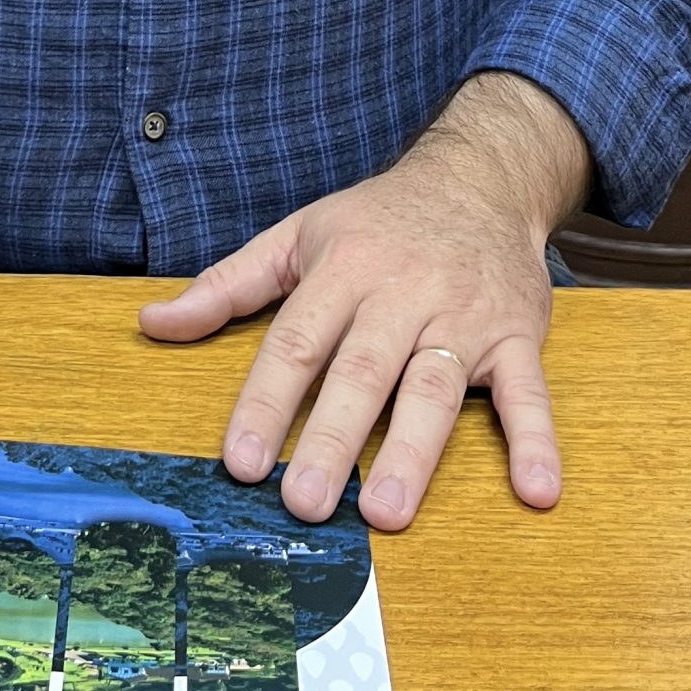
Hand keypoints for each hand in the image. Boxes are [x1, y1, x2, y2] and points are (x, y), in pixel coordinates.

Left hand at [138, 105, 571, 531]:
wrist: (480, 178)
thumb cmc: (377, 221)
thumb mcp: (297, 235)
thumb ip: (227, 285)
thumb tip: (153, 323)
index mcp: (342, 268)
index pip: (296, 341)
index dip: (266, 401)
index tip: (240, 460)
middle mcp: (402, 293)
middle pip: (362, 372)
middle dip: (332, 439)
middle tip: (305, 504)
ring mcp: (463, 317)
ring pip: (435, 389)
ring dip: (413, 452)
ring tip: (386, 512)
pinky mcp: (516, 335)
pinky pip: (527, 391)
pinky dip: (537, 440)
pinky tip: (537, 491)